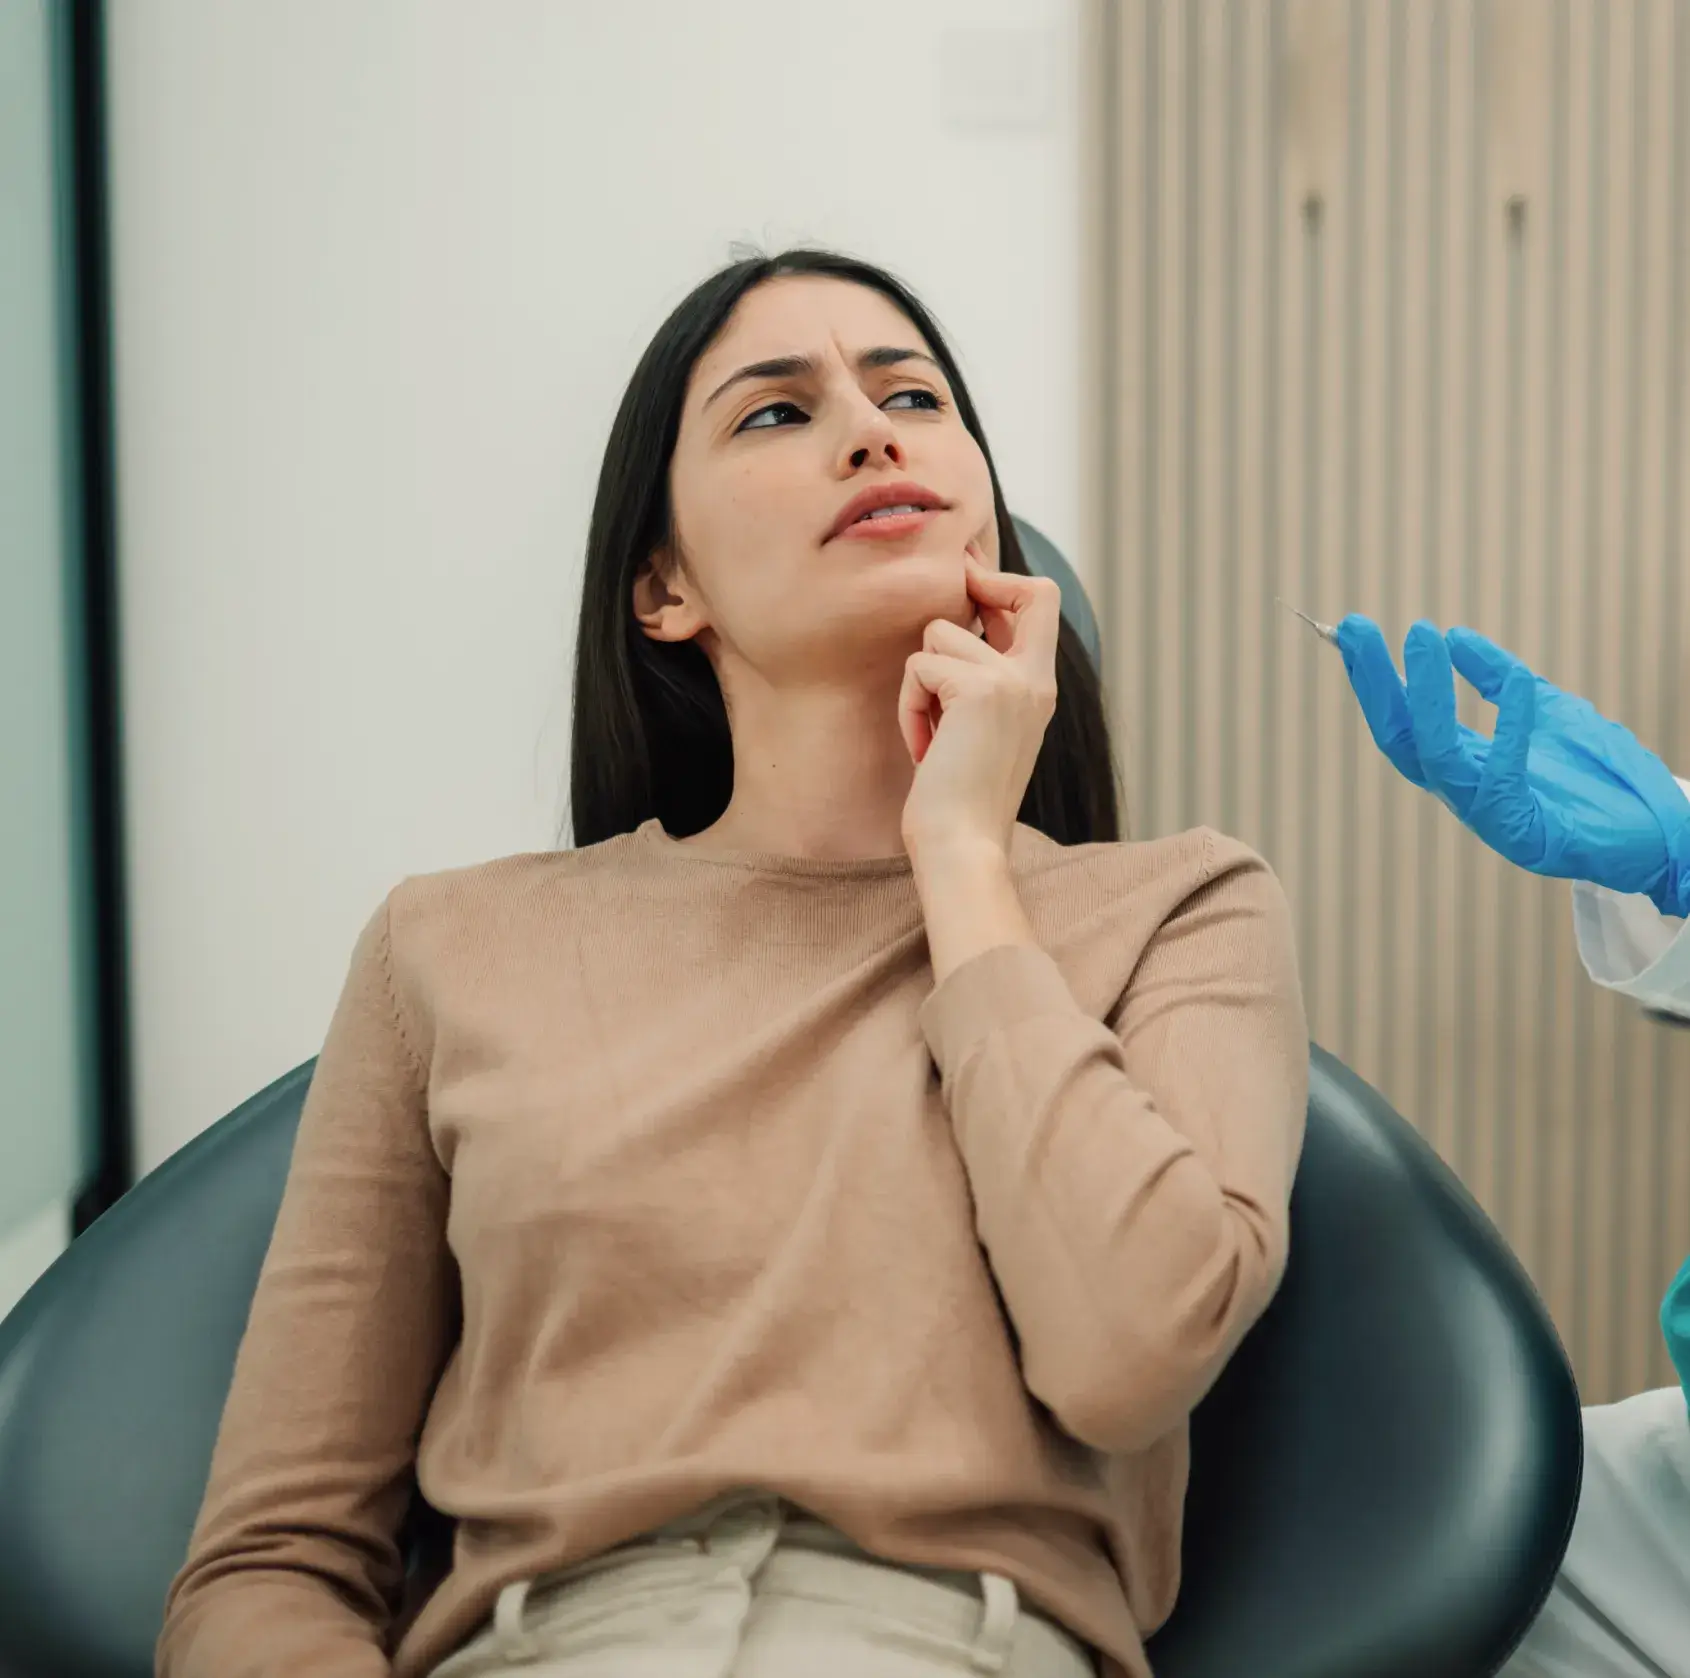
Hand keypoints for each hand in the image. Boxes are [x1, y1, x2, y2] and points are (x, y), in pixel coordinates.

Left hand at [898, 546, 1060, 861]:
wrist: (962, 846)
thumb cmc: (959, 800)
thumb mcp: (980, 730)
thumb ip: (980, 681)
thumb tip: (950, 632)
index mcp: (1040, 688)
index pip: (1044, 601)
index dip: (1005, 581)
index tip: (970, 583)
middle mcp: (1036, 679)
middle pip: (1028, 591)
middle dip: (980, 587)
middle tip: (952, 614)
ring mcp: (1011, 681)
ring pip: (941, 634)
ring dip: (921, 684)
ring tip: (931, 734)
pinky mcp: (978, 689)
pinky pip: (918, 667)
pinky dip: (909, 708)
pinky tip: (923, 748)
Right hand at [1336, 613, 1689, 916]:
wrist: (1662, 834)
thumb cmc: (1605, 778)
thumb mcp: (1547, 710)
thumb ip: (1497, 678)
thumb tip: (1453, 634)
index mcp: (1463, 766)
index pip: (1403, 721)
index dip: (1376, 677)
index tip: (1353, 630)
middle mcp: (1463, 792)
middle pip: (1400, 739)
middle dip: (1375, 684)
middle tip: (1355, 629)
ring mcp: (1489, 815)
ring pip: (1437, 756)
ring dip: (1426, 694)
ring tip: (1421, 635)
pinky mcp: (1523, 835)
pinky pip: (1503, 775)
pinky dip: (1508, 725)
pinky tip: (1515, 680)